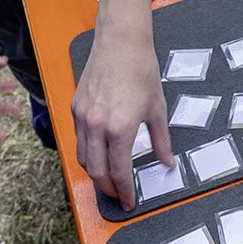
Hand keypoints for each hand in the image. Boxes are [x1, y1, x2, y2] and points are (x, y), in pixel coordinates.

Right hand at [71, 34, 172, 212]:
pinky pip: (78, 138)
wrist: (121, 42)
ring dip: (95, 172)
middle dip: (107, 188)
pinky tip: (100, 153)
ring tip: (109, 178)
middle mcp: (96, 125)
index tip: (130, 201)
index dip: (124, 191)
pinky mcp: (75, 107)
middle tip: (119, 195)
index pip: (118, 172)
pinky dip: (88, 151)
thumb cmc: (141, 71)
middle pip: (95, 171)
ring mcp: (82, 116)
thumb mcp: (157, 109)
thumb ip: (160, 141)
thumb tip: (166, 162)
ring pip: (83, 157)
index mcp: (119, 128)